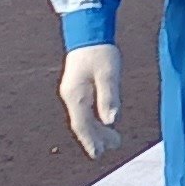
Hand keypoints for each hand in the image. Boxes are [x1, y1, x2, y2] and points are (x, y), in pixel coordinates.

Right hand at [59, 42, 124, 158]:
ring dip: (96, 130)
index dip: (90, 141)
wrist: (88, 31)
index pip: (82, 125)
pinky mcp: (76, 87)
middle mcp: (70, 96)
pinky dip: (93, 120)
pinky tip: (104, 122)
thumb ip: (109, 97)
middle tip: (114, 146)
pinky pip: (83, 110)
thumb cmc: (99, 51)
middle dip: (96, 138)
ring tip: (112, 140)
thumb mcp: (108, 73)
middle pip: (82, 124)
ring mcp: (71, 92)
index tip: (98, 154)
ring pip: (82, 118)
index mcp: (76, 95)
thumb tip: (110, 121)